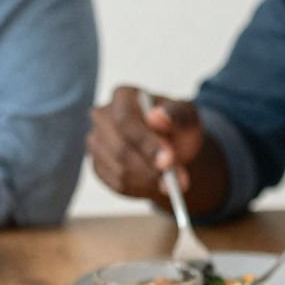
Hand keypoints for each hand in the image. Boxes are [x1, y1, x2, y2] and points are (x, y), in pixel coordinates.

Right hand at [88, 85, 204, 200]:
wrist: (172, 148)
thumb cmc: (178, 127)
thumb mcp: (187, 117)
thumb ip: (176, 115)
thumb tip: (156, 117)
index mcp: (123, 96)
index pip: (124, 120)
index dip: (145, 143)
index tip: (167, 161)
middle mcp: (102, 117)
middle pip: (119, 149)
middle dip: (150, 169)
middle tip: (178, 183)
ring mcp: (97, 143)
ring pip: (119, 171)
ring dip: (149, 181)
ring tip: (171, 181)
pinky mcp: (98, 166)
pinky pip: (117, 184)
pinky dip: (141, 188)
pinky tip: (154, 181)